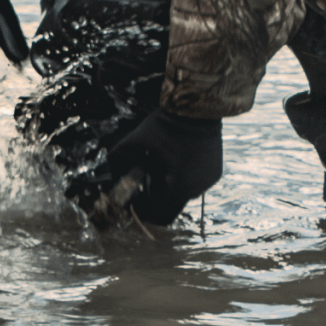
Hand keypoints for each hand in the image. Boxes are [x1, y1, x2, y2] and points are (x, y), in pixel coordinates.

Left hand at [106, 109, 221, 225]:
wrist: (195, 111)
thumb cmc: (161, 127)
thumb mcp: (133, 143)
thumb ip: (117, 163)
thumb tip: (111, 180)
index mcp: (174, 186)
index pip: (157, 214)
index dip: (142, 211)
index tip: (133, 202)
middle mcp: (194, 190)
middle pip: (170, 210)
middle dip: (155, 203)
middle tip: (143, 188)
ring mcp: (206, 184)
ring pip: (183, 197)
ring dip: (170, 190)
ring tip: (160, 168)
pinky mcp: (214, 175)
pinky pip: (196, 185)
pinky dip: (183, 180)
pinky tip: (177, 161)